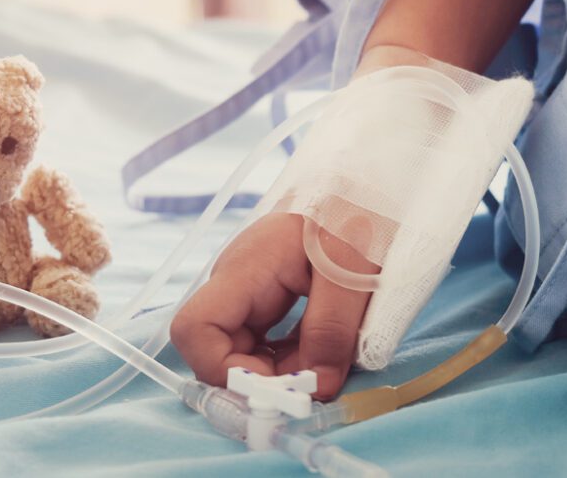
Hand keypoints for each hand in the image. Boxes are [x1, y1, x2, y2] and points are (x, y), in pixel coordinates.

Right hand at [170, 212, 378, 399]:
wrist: (373, 181)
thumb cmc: (359, 210)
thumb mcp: (354, 270)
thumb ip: (332, 329)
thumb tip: (316, 386)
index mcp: (246, 269)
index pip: (194, 329)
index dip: (224, 369)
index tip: (276, 384)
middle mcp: (238, 282)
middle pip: (217, 348)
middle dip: (260, 377)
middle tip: (311, 385)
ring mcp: (253, 290)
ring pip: (245, 350)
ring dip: (281, 371)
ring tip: (327, 366)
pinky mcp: (273, 297)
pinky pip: (268, 341)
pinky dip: (293, 358)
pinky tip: (326, 352)